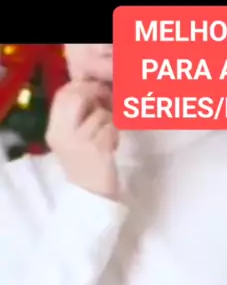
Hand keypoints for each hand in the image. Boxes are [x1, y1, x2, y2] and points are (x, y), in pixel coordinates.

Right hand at [46, 80, 118, 199]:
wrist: (92, 197)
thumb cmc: (87, 167)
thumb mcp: (75, 139)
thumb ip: (79, 115)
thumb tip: (94, 88)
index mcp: (54, 131)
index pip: (62, 95)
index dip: (81, 86)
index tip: (95, 90)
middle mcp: (62, 134)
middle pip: (77, 97)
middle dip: (95, 93)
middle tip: (107, 101)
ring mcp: (78, 141)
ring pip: (99, 113)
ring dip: (110, 120)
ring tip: (109, 135)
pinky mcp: (97, 148)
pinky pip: (110, 127)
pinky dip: (115, 133)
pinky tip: (112, 146)